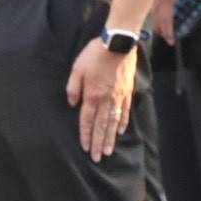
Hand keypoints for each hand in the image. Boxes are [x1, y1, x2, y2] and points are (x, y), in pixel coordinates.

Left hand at [65, 38, 136, 161]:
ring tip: (109, 150)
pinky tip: (121, 131)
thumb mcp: (76, 68)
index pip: (87, 120)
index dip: (85, 136)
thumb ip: (73, 88)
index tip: (85, 149)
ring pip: (114, 122)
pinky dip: (123, 122)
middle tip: (98, 158)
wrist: (118, 42)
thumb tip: (72, 103)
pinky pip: (125, 110)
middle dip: (98, 143)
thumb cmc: (95, 54)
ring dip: (110, 138)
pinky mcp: (127, 90)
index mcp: (92, 95)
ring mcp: (118, 96)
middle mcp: (106, 99)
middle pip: (101, 126)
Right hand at [152, 0, 200, 45]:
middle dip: (163, 32)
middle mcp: (157, 2)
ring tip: (164, 32)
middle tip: (169, 39)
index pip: (166, 20)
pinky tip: (160, 19)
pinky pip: (152, 10)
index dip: (168, 31)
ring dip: (159, 25)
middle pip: (157, 22)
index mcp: (167, 0)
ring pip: (153, 17)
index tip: (171, 40)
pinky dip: (156, 17)